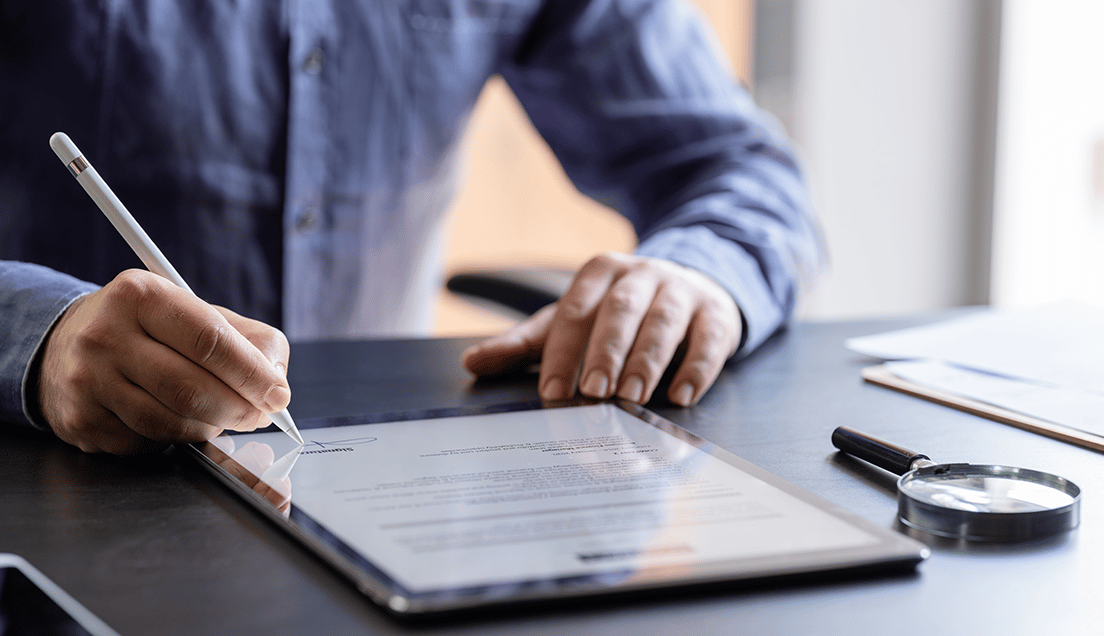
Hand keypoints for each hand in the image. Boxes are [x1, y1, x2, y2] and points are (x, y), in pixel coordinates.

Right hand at [35, 269, 290, 454]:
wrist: (66, 345)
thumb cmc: (148, 328)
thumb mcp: (193, 311)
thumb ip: (246, 338)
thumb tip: (276, 380)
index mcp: (141, 295)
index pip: (210, 340)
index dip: (252, 374)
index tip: (278, 395)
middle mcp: (106, 335)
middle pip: (192, 388)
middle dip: (239, 409)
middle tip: (259, 415)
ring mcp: (88, 380)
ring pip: (172, 422)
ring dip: (211, 427)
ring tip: (222, 416)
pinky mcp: (82, 420)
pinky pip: (149, 442)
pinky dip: (178, 437)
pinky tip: (180, 420)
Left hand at [462, 253, 740, 405]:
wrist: (689, 289)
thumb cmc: (619, 314)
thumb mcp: (570, 322)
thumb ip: (525, 344)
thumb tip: (472, 363)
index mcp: (599, 273)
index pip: (575, 311)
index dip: (563, 352)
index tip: (553, 392)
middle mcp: (642, 275)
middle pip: (621, 311)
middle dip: (607, 352)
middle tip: (595, 391)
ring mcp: (682, 291)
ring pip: (664, 322)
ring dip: (648, 360)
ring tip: (633, 396)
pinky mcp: (716, 314)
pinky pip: (708, 339)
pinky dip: (697, 368)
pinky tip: (682, 395)